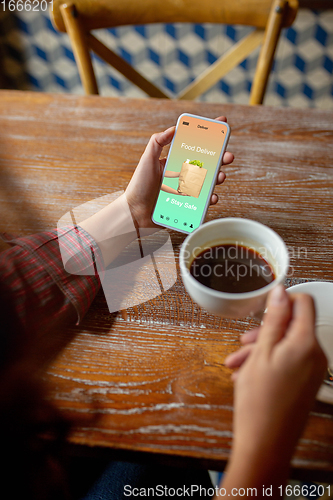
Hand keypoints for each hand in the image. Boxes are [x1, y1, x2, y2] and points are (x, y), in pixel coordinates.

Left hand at [125, 116, 233, 228]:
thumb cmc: (139, 185)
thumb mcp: (147, 160)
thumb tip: (174, 128)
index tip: (221, 126)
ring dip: (218, 178)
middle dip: (220, 158)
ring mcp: (186, 190)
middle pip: (207, 164)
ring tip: (220, 177)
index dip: (209, 137)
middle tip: (228, 156)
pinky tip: (211, 197)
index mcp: (175, 162)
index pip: (195, 146)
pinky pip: (203, 201)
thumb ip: (158, 142)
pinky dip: (210, 199)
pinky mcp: (187, 205)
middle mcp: (183, 175)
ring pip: (208, 182)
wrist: (135, 212)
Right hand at [225, 286, 326, 477]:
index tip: (263, 309)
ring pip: (286, 345)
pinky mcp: (306, 383)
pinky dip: (268, 362)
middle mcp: (315, 356)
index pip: (303, 303)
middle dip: (265, 330)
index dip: (282, 301)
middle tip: (243, 342)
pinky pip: (288, 361)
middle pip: (292, 326)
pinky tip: (246, 374)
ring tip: (238, 363)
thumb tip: (280, 292)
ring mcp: (313, 371)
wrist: (265, 444)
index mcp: (306, 344)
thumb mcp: (261, 352)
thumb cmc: (260, 402)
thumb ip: (273, 319)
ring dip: (261, 349)